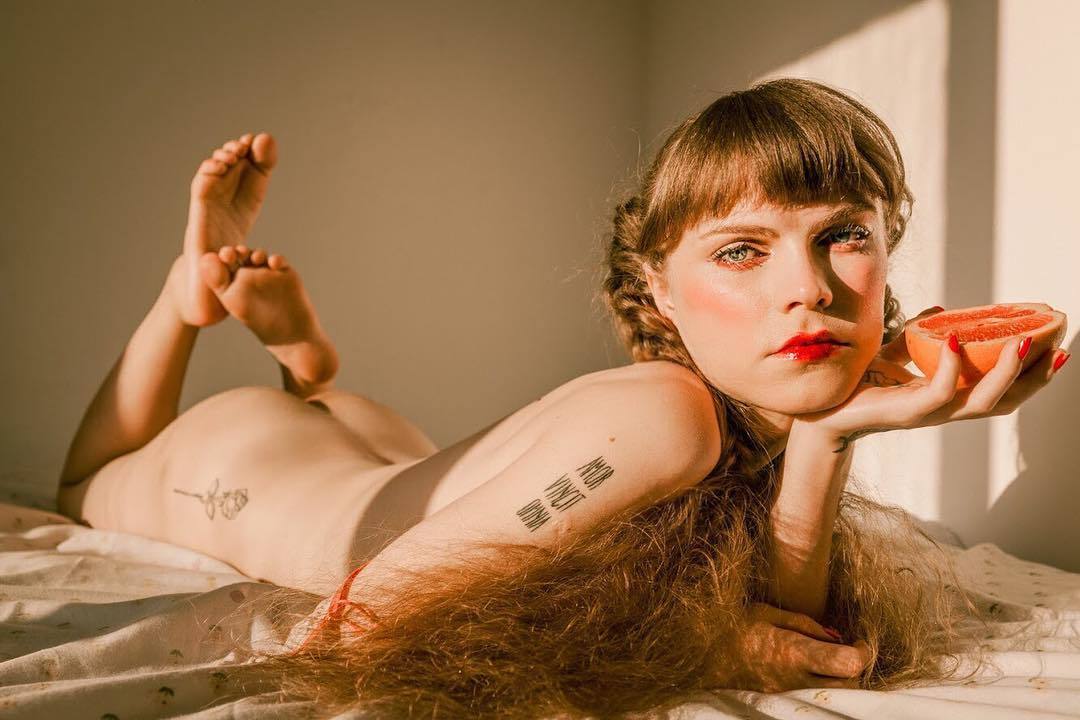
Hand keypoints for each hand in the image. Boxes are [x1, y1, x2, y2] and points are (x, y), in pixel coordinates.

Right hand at [717, 602, 870, 691]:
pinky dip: (824, 687)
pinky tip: (814, 672)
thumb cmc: (732, 627)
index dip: (863, 652)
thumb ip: (805, 624)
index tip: (861, 641)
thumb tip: (836, 636)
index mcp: (791, 651)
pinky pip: (814, 699)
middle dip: (857, 670)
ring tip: (833, 663)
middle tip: (850, 652)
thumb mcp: (766, 612)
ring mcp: (787, 695)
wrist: (700, 656)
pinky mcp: (781, 702)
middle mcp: (793, 679)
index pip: (846, 662)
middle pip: (848, 686)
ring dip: (842, 681)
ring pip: (834, 698)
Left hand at [793, 306, 1066, 451]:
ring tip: (1023, 342)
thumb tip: (938, 307)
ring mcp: (927, 414)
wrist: (820, 411)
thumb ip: (915, 336)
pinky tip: (954, 341)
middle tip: (1061, 348)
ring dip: (1006, 373)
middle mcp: (944, 409)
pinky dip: (950, 367)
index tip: (1059, 346)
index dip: (1031, 373)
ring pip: (982, 402)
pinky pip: (938, 393)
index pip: (1002, 389)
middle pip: (1005, 401)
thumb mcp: (891, 355)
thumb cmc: (856, 386)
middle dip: (1035, 377)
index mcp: (948, 397)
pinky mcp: (905, 413)